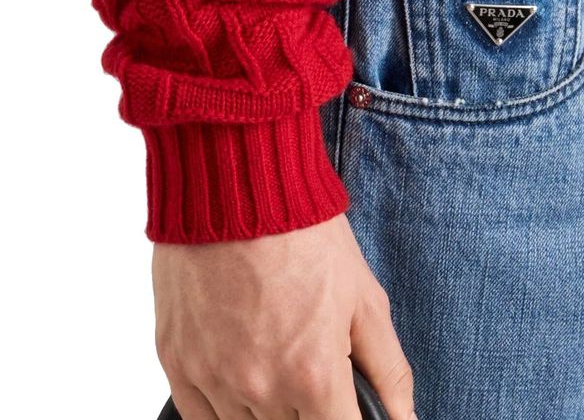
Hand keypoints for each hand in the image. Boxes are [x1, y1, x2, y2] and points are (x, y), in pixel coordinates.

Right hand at [153, 213, 417, 419]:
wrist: (237, 186)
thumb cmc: (304, 233)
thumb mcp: (364, 296)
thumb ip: (388, 370)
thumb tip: (406, 419)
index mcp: (314, 376)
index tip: (345, 406)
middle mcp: (261, 390)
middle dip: (311, 412)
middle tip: (310, 368)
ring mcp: (213, 379)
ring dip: (269, 411)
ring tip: (280, 360)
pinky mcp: (176, 363)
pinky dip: (224, 408)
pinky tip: (243, 375)